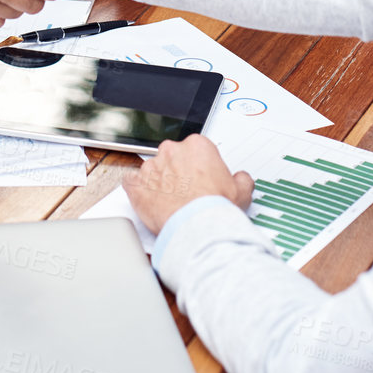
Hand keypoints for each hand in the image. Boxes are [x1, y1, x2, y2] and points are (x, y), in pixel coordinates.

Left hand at [125, 134, 253, 234]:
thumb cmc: (214, 208)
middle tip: (187, 190)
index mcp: (197, 146)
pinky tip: (148, 200)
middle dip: (178, 171)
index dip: (199, 166)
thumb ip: (241, 179)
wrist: (195, 227)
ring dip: (159, 182)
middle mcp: (171, 151)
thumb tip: (241, 178)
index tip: (201, 178)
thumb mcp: (241, 191)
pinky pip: (131, 182)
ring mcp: (151, 166)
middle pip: (173, 156)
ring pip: (153, 170)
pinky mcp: (136, 184)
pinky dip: (137, 190)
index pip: (195, 149)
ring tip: (170, 201)